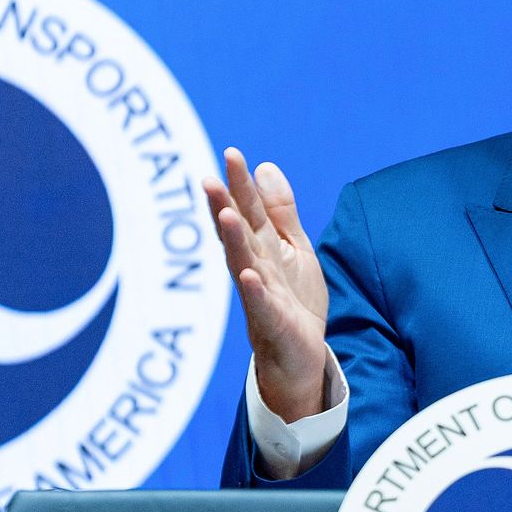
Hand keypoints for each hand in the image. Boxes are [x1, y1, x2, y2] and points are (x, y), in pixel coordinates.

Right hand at [203, 148, 329, 421]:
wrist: (301, 357)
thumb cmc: (293, 300)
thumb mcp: (294, 249)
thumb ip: (280, 212)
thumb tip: (265, 167)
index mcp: (262, 250)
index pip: (249, 212)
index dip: (241, 185)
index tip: (231, 154)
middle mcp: (255, 270)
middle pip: (240, 235)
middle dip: (225, 207)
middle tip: (210, 178)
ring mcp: (262, 297)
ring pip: (245, 265)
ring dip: (234, 242)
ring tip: (225, 215)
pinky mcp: (274, 324)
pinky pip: (262, 306)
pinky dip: (255, 291)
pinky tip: (248, 275)